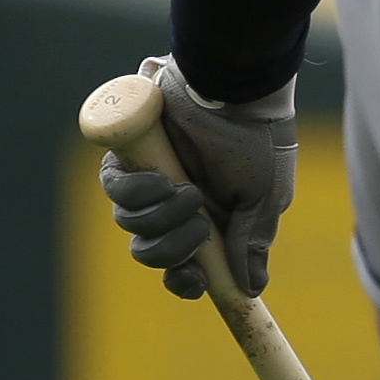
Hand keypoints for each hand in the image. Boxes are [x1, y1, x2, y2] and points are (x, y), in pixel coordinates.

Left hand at [96, 55, 294, 301]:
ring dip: (160, 218)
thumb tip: (252, 286)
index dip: (185, 281)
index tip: (197, 281)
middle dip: (173, 249)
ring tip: (189, 192)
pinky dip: (138, 192)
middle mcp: (173, 206)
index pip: (183, 266)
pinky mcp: (125, 159)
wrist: (237, 93)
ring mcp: (148, 183)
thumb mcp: (264, 198)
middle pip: (150, 253)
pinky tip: (164, 179)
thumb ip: (252, 242)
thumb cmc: (257, 141)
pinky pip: (114, 192)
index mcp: (208, 221)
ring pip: (131, 226)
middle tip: (200, 226)